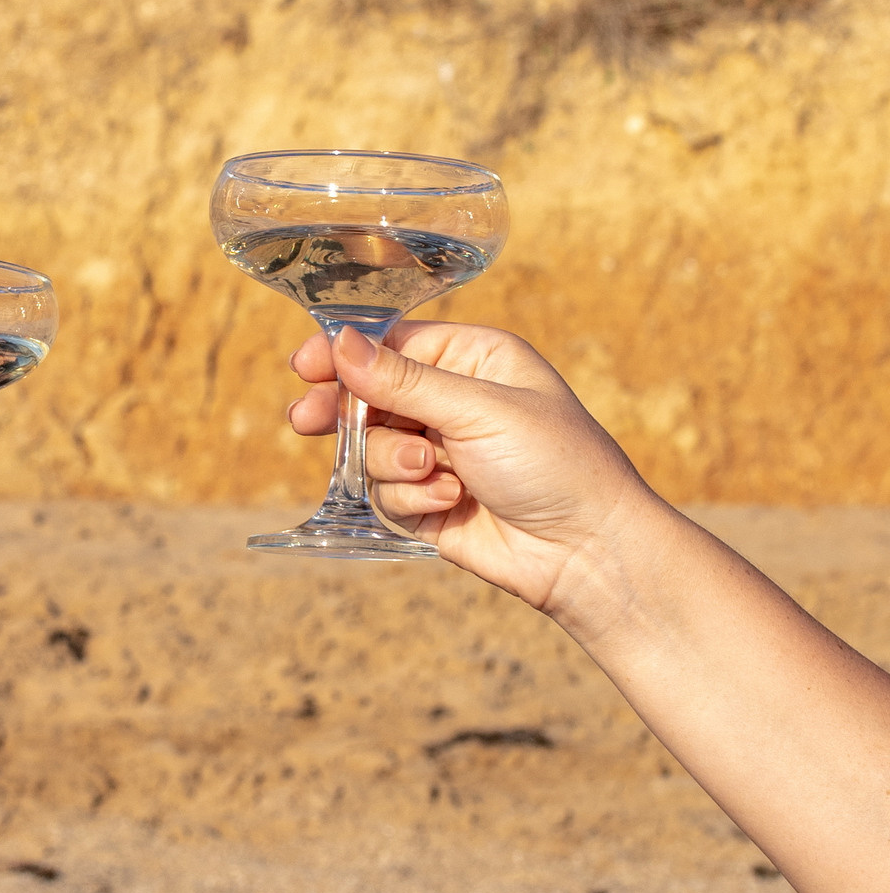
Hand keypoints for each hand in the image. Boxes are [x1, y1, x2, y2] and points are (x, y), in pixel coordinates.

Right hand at [286, 319, 661, 628]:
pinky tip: (450, 502)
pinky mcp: (428, 504)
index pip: (392, 344)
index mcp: (473, 360)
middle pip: (368, 397)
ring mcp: (437, 455)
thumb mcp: (479, 409)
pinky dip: (410, 500)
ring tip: (435, 475)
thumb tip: (341, 343)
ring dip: (394, 465)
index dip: (346, 353)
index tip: (306, 365)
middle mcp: (452, 403)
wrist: (586, 550)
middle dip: (346, 413)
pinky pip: (385, 495)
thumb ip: (405, 381)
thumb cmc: (556, 463)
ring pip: (371, 451)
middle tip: (307, 420)